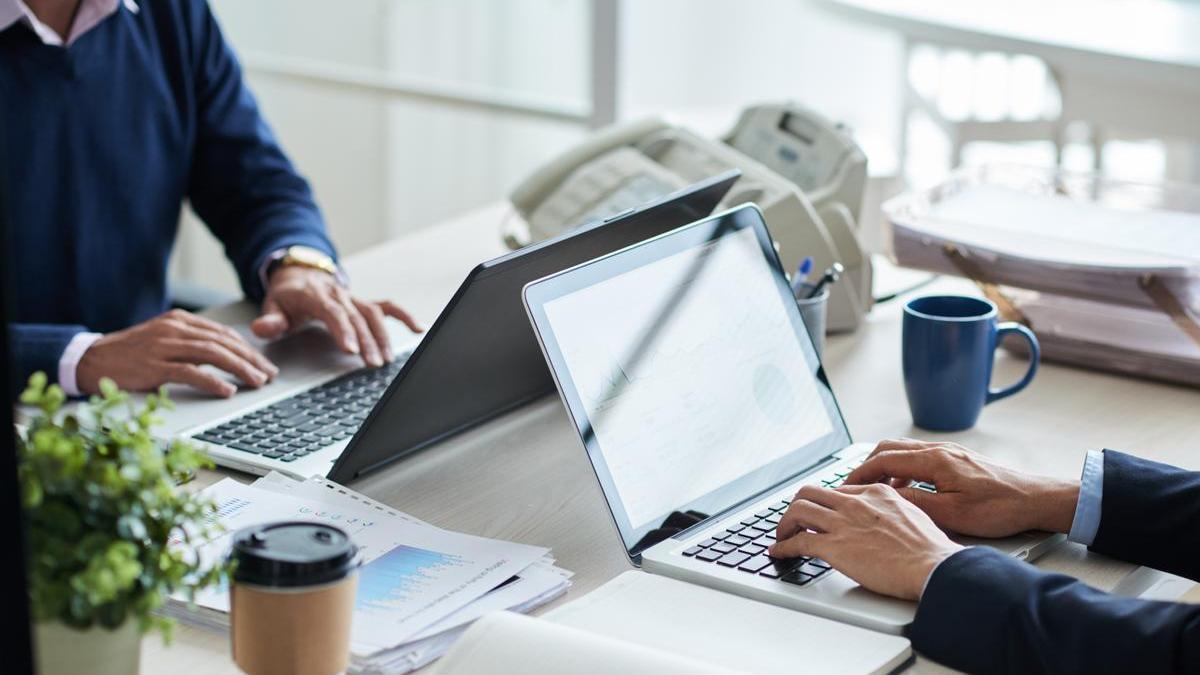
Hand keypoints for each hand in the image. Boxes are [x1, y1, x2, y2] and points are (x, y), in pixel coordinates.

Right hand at [77, 310, 278, 397]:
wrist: (90, 359)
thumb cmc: (131, 353)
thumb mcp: (164, 339)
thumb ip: (192, 342)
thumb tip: (228, 354)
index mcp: (179, 321)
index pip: (223, 333)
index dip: (248, 349)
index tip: (264, 363)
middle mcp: (174, 329)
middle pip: (223, 342)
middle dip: (251, 359)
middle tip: (269, 374)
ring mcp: (163, 347)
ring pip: (212, 354)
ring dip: (240, 369)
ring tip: (257, 382)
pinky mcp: (153, 366)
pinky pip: (190, 372)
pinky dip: (212, 381)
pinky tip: (228, 390)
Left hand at [251, 267, 421, 366]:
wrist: (300, 274)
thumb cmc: (288, 297)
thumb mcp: (272, 306)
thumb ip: (270, 320)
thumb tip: (262, 328)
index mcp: (316, 295)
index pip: (333, 312)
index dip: (343, 330)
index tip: (351, 350)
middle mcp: (339, 294)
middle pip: (357, 317)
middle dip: (367, 341)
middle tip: (372, 364)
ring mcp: (354, 297)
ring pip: (374, 314)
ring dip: (383, 337)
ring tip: (386, 359)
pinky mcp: (364, 302)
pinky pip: (388, 306)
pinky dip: (404, 316)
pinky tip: (418, 329)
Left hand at [769, 483, 963, 600]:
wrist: (931, 566)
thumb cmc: (929, 549)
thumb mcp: (913, 515)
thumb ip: (893, 512)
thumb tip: (886, 522)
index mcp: (875, 493)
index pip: (838, 491)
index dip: (824, 503)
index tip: (819, 512)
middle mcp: (855, 503)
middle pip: (810, 493)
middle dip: (797, 506)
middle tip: (794, 520)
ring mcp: (842, 523)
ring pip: (797, 511)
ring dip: (784, 524)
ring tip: (781, 535)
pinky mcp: (834, 546)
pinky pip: (798, 542)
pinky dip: (782, 546)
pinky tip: (778, 552)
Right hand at [844, 439, 1079, 537]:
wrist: (1036, 499)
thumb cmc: (1000, 508)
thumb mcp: (952, 513)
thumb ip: (916, 502)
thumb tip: (888, 497)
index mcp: (935, 460)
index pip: (884, 459)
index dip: (859, 473)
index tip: (844, 486)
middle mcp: (940, 450)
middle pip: (889, 448)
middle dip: (866, 465)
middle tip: (853, 486)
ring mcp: (950, 452)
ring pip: (904, 451)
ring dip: (885, 467)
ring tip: (875, 489)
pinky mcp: (958, 459)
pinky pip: (920, 457)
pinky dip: (903, 469)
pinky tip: (907, 489)